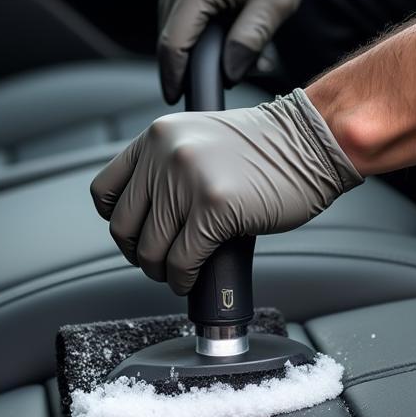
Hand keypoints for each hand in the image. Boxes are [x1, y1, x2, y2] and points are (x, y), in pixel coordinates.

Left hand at [90, 89, 361, 293]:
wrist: (311, 141)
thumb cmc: (266, 148)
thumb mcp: (199, 140)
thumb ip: (167, 167)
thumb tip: (147, 218)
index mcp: (156, 137)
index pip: (104, 190)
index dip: (117, 221)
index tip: (136, 233)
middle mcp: (165, 155)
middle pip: (123, 226)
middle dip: (139, 253)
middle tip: (159, 261)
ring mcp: (187, 181)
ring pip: (150, 250)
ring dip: (161, 271)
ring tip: (178, 272)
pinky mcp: (214, 208)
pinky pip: (181, 261)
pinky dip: (183, 279)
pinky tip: (192, 278)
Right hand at [157, 0, 327, 102]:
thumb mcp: (275, 3)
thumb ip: (250, 40)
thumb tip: (228, 73)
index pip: (173, 45)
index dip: (175, 77)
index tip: (182, 99)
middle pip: (169, 41)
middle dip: (190, 66)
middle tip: (220, 81)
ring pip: (172, 33)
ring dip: (194, 50)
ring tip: (231, 54)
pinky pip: (179, 20)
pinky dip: (196, 36)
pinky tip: (223, 37)